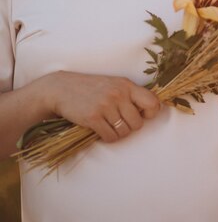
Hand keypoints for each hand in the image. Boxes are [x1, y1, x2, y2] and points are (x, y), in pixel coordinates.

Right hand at [44, 71, 160, 142]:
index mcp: (126, 85)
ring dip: (118, 133)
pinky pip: (110, 137)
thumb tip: (149, 111)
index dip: (150, 113)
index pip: (152, 102)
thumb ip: (130, 94)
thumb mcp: (113, 84)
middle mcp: (118, 94)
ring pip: (124, 132)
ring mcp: (106, 105)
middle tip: (119, 122)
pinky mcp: (93, 117)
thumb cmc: (91, 88)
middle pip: (138, 123)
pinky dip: (107, 137)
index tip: (141, 115)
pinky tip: (101, 129)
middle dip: (130, 127)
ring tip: (109, 125)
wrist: (62, 88)